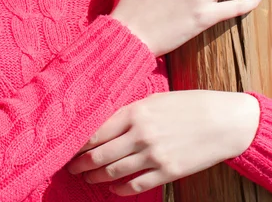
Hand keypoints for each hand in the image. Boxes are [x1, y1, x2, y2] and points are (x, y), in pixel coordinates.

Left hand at [68, 91, 259, 195]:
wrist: (221, 120)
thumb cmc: (186, 105)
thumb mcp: (154, 99)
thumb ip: (129, 111)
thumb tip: (104, 122)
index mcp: (135, 111)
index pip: (96, 131)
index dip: (78, 142)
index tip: (67, 146)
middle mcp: (140, 134)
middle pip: (100, 154)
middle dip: (81, 163)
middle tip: (71, 167)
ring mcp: (153, 155)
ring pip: (114, 171)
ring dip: (96, 177)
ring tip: (88, 178)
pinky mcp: (167, 172)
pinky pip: (136, 185)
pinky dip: (120, 189)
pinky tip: (113, 189)